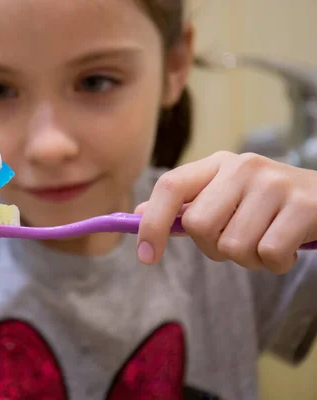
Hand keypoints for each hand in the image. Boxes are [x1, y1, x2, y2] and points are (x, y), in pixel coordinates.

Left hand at [135, 151, 316, 273]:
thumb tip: (138, 211)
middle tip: (236, 242)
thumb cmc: (266, 204)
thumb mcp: (224, 194)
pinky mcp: (304, 207)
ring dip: (247, 259)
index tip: (146, 256)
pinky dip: (274, 264)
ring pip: (233, 246)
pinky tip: (286, 248)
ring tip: (265, 241)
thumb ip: (185, 205)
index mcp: (217, 164)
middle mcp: (242, 167)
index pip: (170, 186)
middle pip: (200, 226)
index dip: (151, 223)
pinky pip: (268, 255)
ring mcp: (274, 185)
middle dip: (213, 248)